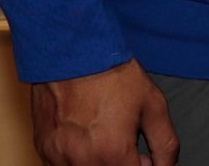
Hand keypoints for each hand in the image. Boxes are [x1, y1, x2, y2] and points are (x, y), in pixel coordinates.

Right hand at [30, 59, 175, 165]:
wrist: (73, 53)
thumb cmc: (111, 75)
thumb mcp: (153, 105)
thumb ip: (165, 143)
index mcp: (112, 154)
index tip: (146, 157)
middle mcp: (82, 162)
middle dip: (124, 164)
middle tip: (129, 144)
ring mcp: (58, 158)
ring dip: (101, 162)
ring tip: (107, 137)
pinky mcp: (43, 149)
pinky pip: (64, 165)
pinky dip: (80, 158)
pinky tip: (88, 136)